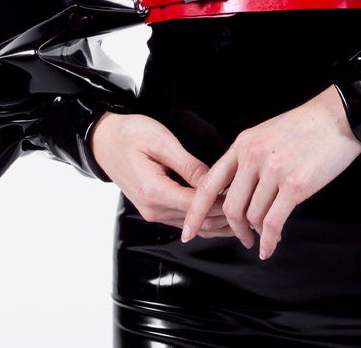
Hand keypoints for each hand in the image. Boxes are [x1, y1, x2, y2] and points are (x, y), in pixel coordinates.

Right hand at [90, 112, 235, 237]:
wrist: (104, 141)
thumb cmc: (131, 134)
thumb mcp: (160, 142)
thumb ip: (187, 164)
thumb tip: (212, 181)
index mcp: (154, 191)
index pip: (198, 204)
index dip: (225, 202)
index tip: (248, 196)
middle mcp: (154, 209)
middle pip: (199, 220)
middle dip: (229, 218)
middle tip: (256, 212)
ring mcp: (154, 212)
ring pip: (194, 226)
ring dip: (220, 225)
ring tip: (248, 220)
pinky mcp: (156, 209)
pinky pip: (186, 220)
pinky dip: (207, 221)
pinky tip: (226, 217)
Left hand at [181, 85, 360, 259]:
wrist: (338, 116)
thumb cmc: (307, 126)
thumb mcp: (267, 133)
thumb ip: (250, 158)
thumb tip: (240, 191)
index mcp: (243, 143)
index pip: (209, 183)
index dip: (195, 211)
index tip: (188, 231)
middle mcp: (253, 157)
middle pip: (230, 206)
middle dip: (235, 229)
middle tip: (243, 238)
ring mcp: (273, 171)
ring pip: (253, 216)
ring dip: (258, 233)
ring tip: (266, 235)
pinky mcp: (295, 185)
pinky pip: (274, 223)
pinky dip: (269, 241)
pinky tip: (270, 247)